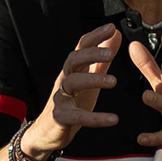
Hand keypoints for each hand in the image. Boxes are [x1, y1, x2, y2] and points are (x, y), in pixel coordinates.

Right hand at [27, 23, 122, 155]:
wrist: (47, 132)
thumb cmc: (70, 103)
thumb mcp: (88, 79)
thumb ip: (101, 60)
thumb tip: (115, 36)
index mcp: (73, 70)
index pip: (81, 47)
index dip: (95, 36)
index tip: (111, 27)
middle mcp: (65, 80)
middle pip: (73, 60)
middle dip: (91, 54)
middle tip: (110, 53)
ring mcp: (60, 97)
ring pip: (72, 83)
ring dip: (93, 80)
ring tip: (113, 81)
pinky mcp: (60, 117)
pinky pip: (78, 116)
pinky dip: (95, 118)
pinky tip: (112, 119)